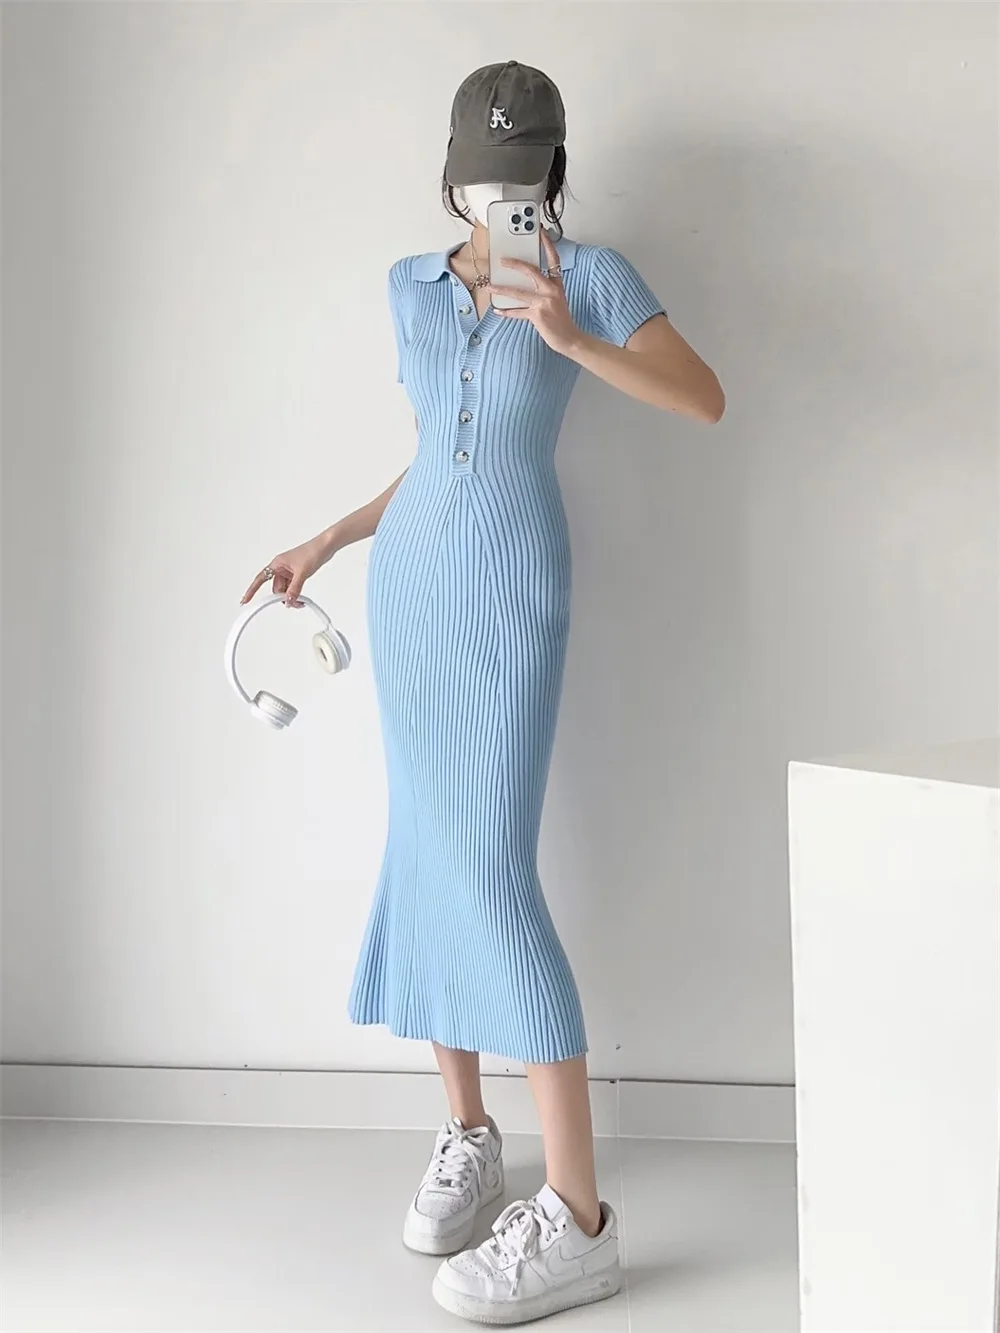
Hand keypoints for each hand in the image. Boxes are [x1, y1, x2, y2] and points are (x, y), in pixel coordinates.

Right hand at [240, 532, 331, 607]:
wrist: (325, 547)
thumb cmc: (312, 551)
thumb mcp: (302, 572)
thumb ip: (295, 588)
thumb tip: (288, 600)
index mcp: (277, 564)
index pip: (260, 579)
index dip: (252, 590)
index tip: (245, 600)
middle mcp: (281, 568)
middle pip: (276, 588)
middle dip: (282, 597)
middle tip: (291, 603)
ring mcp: (289, 571)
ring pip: (284, 589)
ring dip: (290, 596)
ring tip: (300, 601)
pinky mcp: (297, 574)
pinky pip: (291, 587)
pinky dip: (295, 593)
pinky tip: (300, 597)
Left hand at [489, 231, 582, 356]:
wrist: (570, 339)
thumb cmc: (562, 322)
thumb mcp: (557, 301)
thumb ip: (543, 292)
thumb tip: (522, 287)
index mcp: (557, 285)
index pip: (554, 260)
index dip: (547, 245)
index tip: (541, 233)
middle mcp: (551, 290)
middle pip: (531, 271)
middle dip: (515, 264)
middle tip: (502, 260)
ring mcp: (544, 302)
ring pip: (518, 292)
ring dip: (501, 289)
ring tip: (489, 287)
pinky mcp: (537, 315)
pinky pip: (517, 312)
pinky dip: (506, 312)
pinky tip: (497, 310)